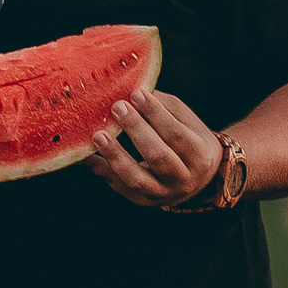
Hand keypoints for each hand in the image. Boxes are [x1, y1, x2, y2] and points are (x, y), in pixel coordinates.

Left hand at [88, 91, 223, 207]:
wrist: (197, 178)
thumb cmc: (189, 139)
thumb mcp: (185, 121)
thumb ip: (162, 107)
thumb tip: (131, 86)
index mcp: (200, 157)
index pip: (177, 135)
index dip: (156, 114)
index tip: (136, 93)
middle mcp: (184, 180)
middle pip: (158, 157)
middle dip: (136, 131)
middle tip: (117, 107)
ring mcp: (162, 194)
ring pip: (136, 179)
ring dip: (115, 156)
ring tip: (98, 135)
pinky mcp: (143, 201)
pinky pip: (119, 187)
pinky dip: (103, 170)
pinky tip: (87, 154)